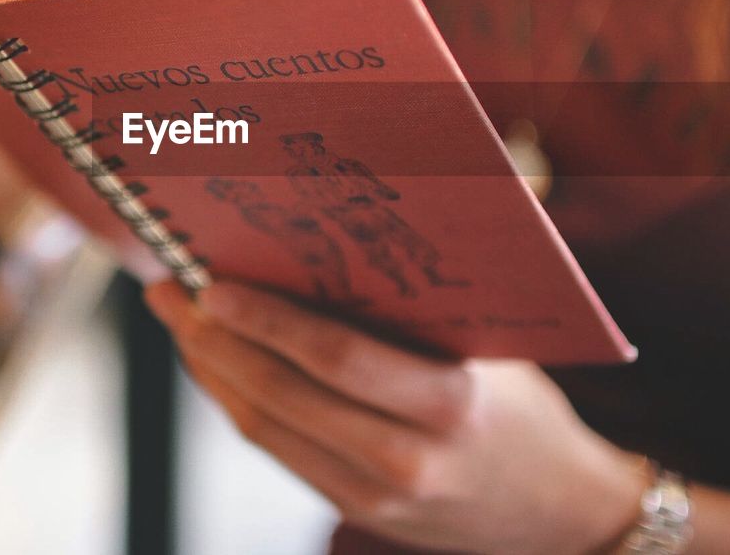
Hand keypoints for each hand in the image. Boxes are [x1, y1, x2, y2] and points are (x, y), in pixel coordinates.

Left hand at [147, 280, 648, 554]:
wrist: (559, 514)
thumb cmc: (527, 410)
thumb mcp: (500, 346)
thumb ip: (438, 296)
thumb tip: (381, 214)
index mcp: (450, 404)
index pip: (337, 357)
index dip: (265, 320)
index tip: (211, 284)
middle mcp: (406, 459)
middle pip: (282, 395)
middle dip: (212, 339)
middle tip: (171, 289)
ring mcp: (374, 497)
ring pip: (265, 428)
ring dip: (211, 370)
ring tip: (179, 320)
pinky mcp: (355, 512)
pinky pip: (278, 451)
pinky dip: (237, 404)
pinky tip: (216, 366)